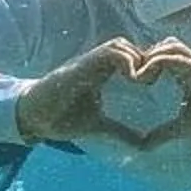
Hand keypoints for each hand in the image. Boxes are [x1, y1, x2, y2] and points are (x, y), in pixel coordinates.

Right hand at [15, 39, 153, 147]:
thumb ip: (120, 132)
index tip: (155, 85)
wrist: (34, 116)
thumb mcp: (99, 125)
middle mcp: (96, 65)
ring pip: (120, 45)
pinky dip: (126, 61)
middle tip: (155, 81)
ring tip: (144, 81)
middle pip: (129, 47)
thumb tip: (143, 146)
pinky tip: (132, 79)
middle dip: (146, 60)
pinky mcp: (82, 66)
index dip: (146, 67)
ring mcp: (88, 63)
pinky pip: (109, 53)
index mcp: (101, 74)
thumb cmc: (62, 117)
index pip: (129, 59)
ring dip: (137, 59)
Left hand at [132, 39, 190, 149]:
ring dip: (151, 56)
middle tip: (133, 76)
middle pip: (167, 44)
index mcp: (190, 75)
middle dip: (147, 55)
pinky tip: (145, 79)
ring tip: (138, 77)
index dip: (148, 62)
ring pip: (171, 45)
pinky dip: (155, 63)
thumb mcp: (181, 127)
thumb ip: (162, 133)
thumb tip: (144, 146)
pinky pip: (174, 57)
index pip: (166, 55)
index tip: (133, 80)